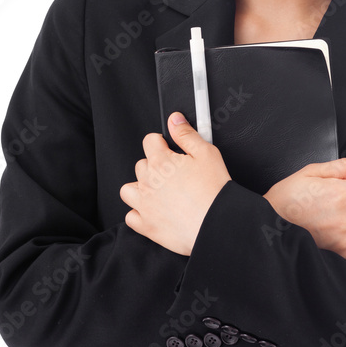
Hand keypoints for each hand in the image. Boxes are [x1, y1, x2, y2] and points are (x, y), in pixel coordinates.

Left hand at [120, 113, 230, 255]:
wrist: (216, 223)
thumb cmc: (214, 191)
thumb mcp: (206, 152)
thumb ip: (186, 134)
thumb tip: (174, 120)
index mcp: (160, 162)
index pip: (149, 141)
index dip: (161, 142)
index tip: (168, 148)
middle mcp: (148, 182)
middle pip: (141, 165)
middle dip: (154, 166)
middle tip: (172, 173)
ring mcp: (145, 205)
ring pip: (129, 190)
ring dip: (140, 188)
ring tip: (158, 191)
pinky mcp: (147, 226)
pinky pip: (131, 216)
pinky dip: (139, 213)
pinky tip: (154, 211)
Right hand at [263, 158, 345, 260]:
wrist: (269, 221)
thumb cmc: (288, 196)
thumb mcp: (311, 171)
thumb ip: (343, 168)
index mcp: (341, 194)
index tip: (337, 192)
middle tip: (336, 206)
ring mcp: (344, 239)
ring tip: (343, 222)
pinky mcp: (340, 254)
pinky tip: (345, 237)